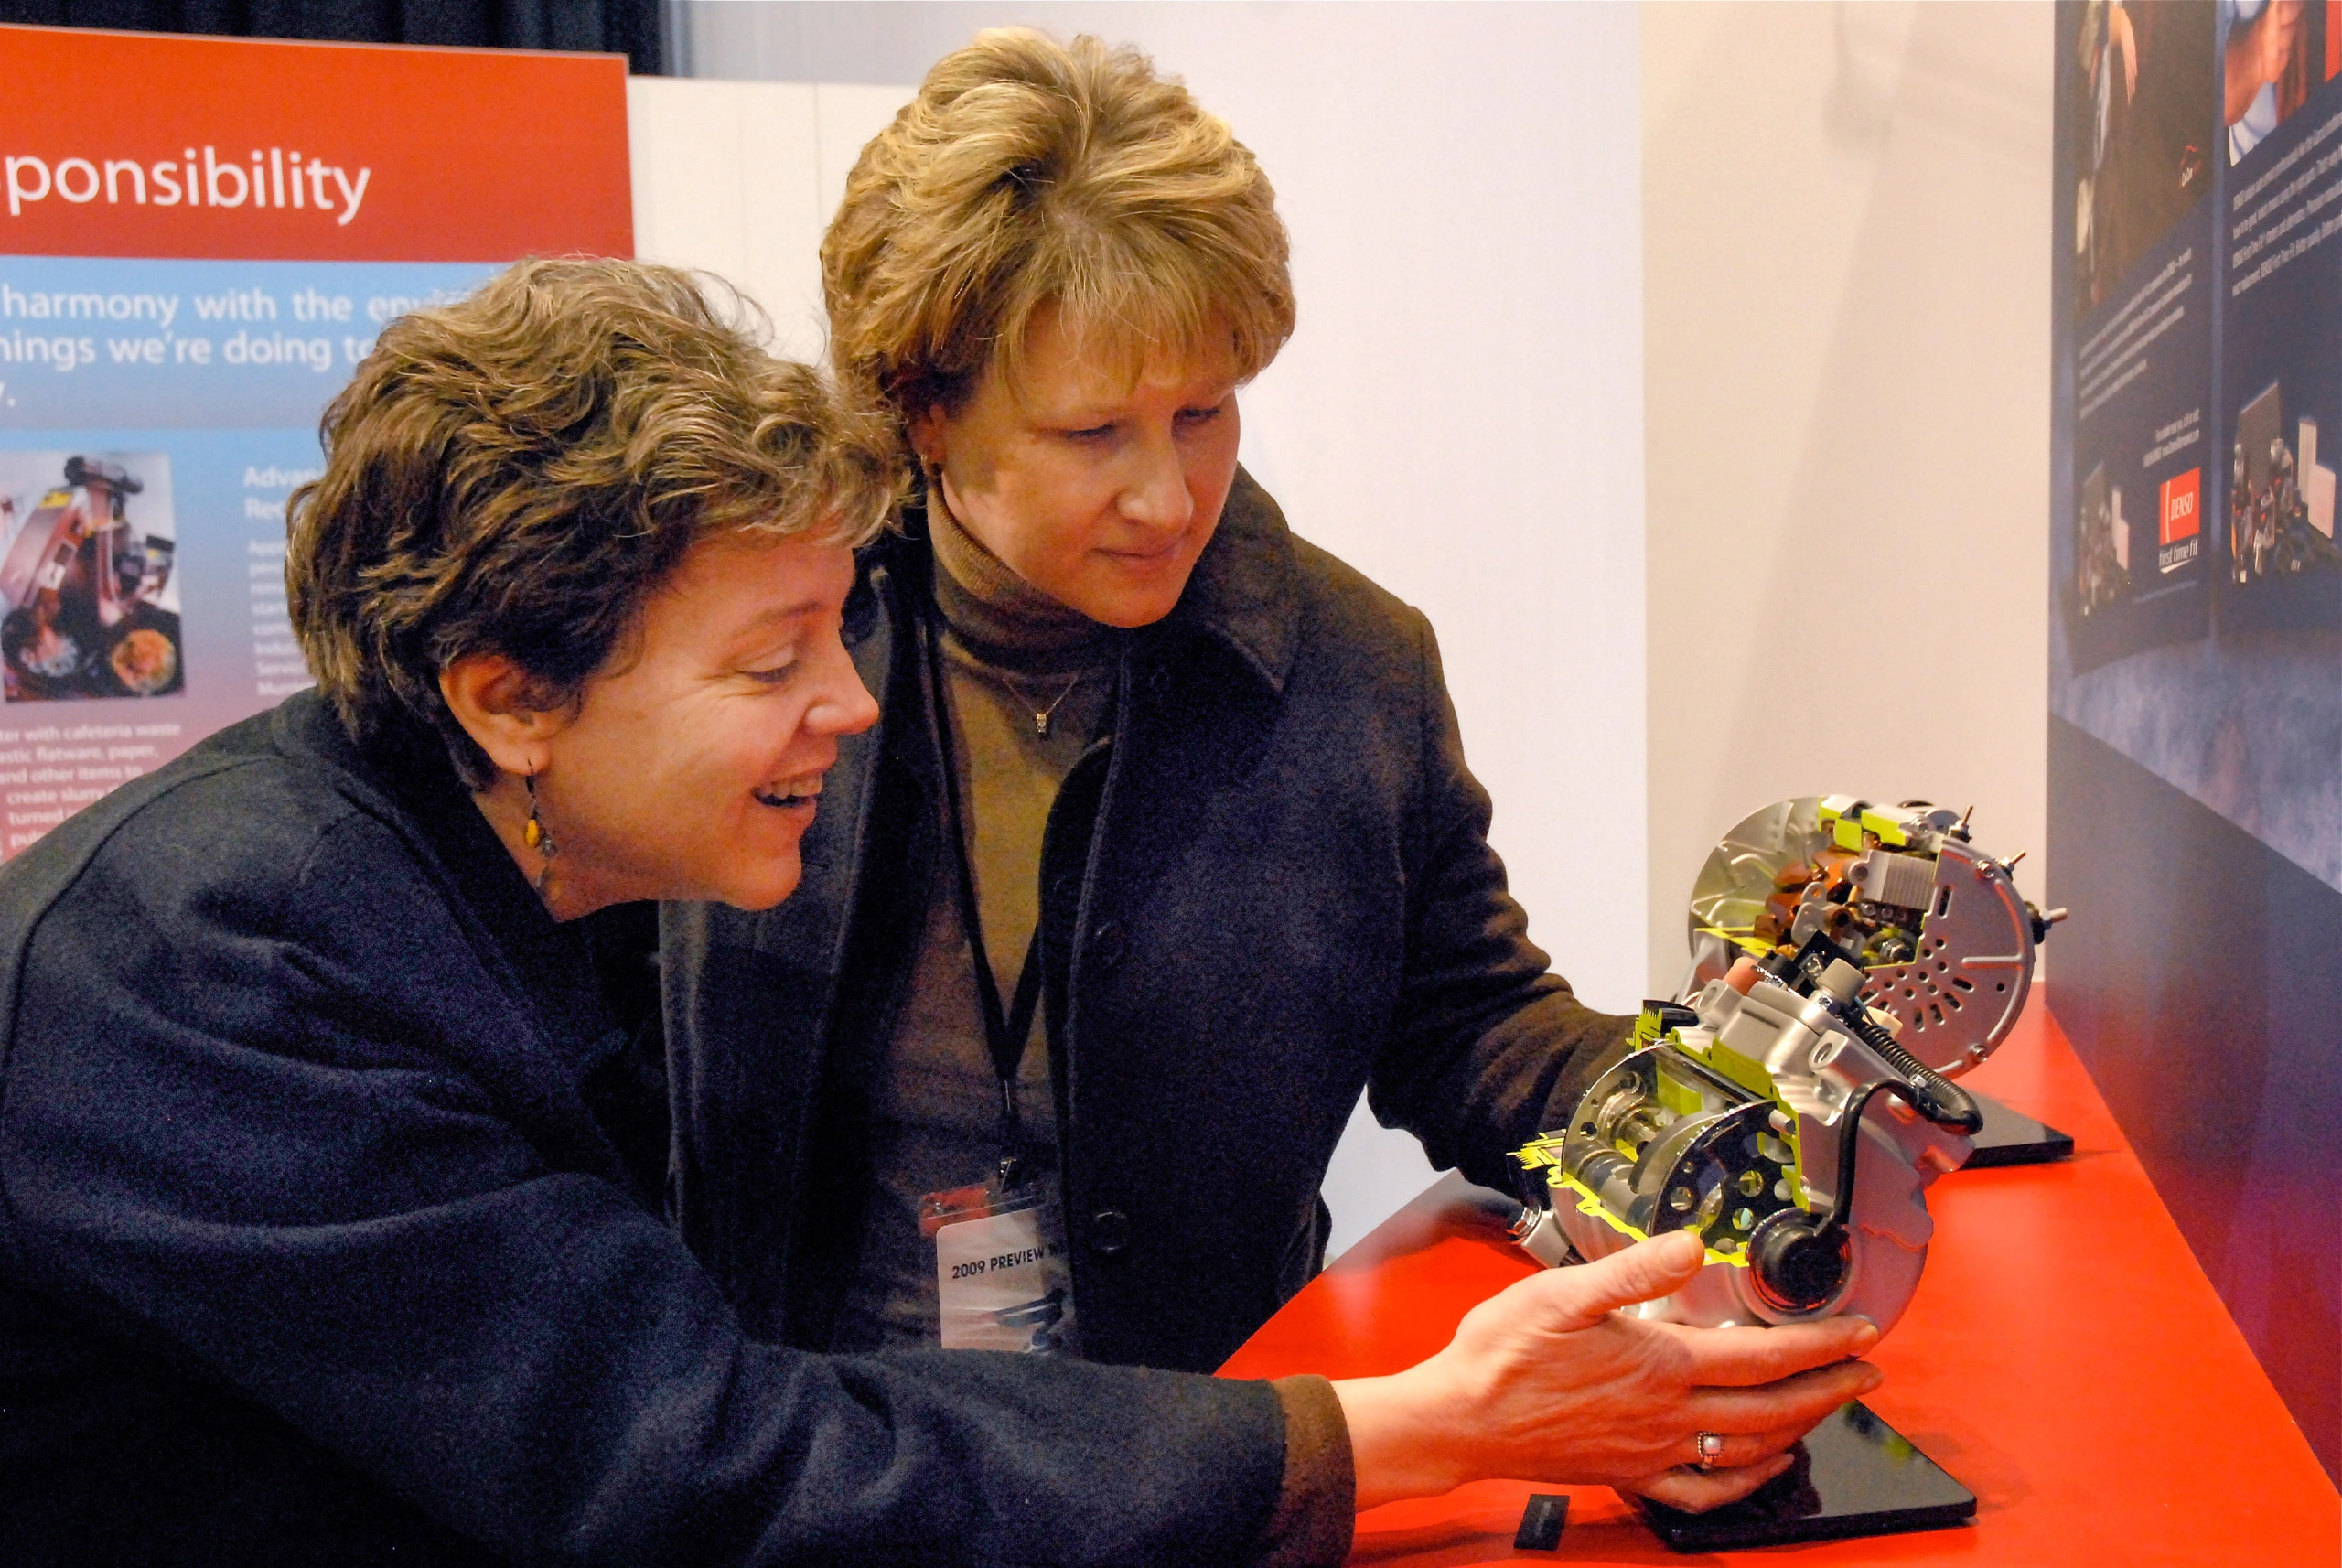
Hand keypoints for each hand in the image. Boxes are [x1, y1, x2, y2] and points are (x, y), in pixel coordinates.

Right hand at [1333, 1229, 1881, 1512]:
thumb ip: (1634, 1268)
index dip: (1821, 1344)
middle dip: (1831, 1388)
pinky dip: (1745, 1480)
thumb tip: (1691, 1245)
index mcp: (1660, 1365)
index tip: (1859, 1331)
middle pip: (1773, 1408)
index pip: (1764, 1357)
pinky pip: (1705, 1490)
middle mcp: (1667, 1415)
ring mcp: (1652, 1451)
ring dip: (1801, 1427)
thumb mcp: (1563, 1290)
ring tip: (1828, 1408)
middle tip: (1867, 1371)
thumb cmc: (1503, 1355)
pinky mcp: (1630, 1474)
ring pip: (1749, 1447)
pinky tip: (1759, 1467)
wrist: (1461, 1419)